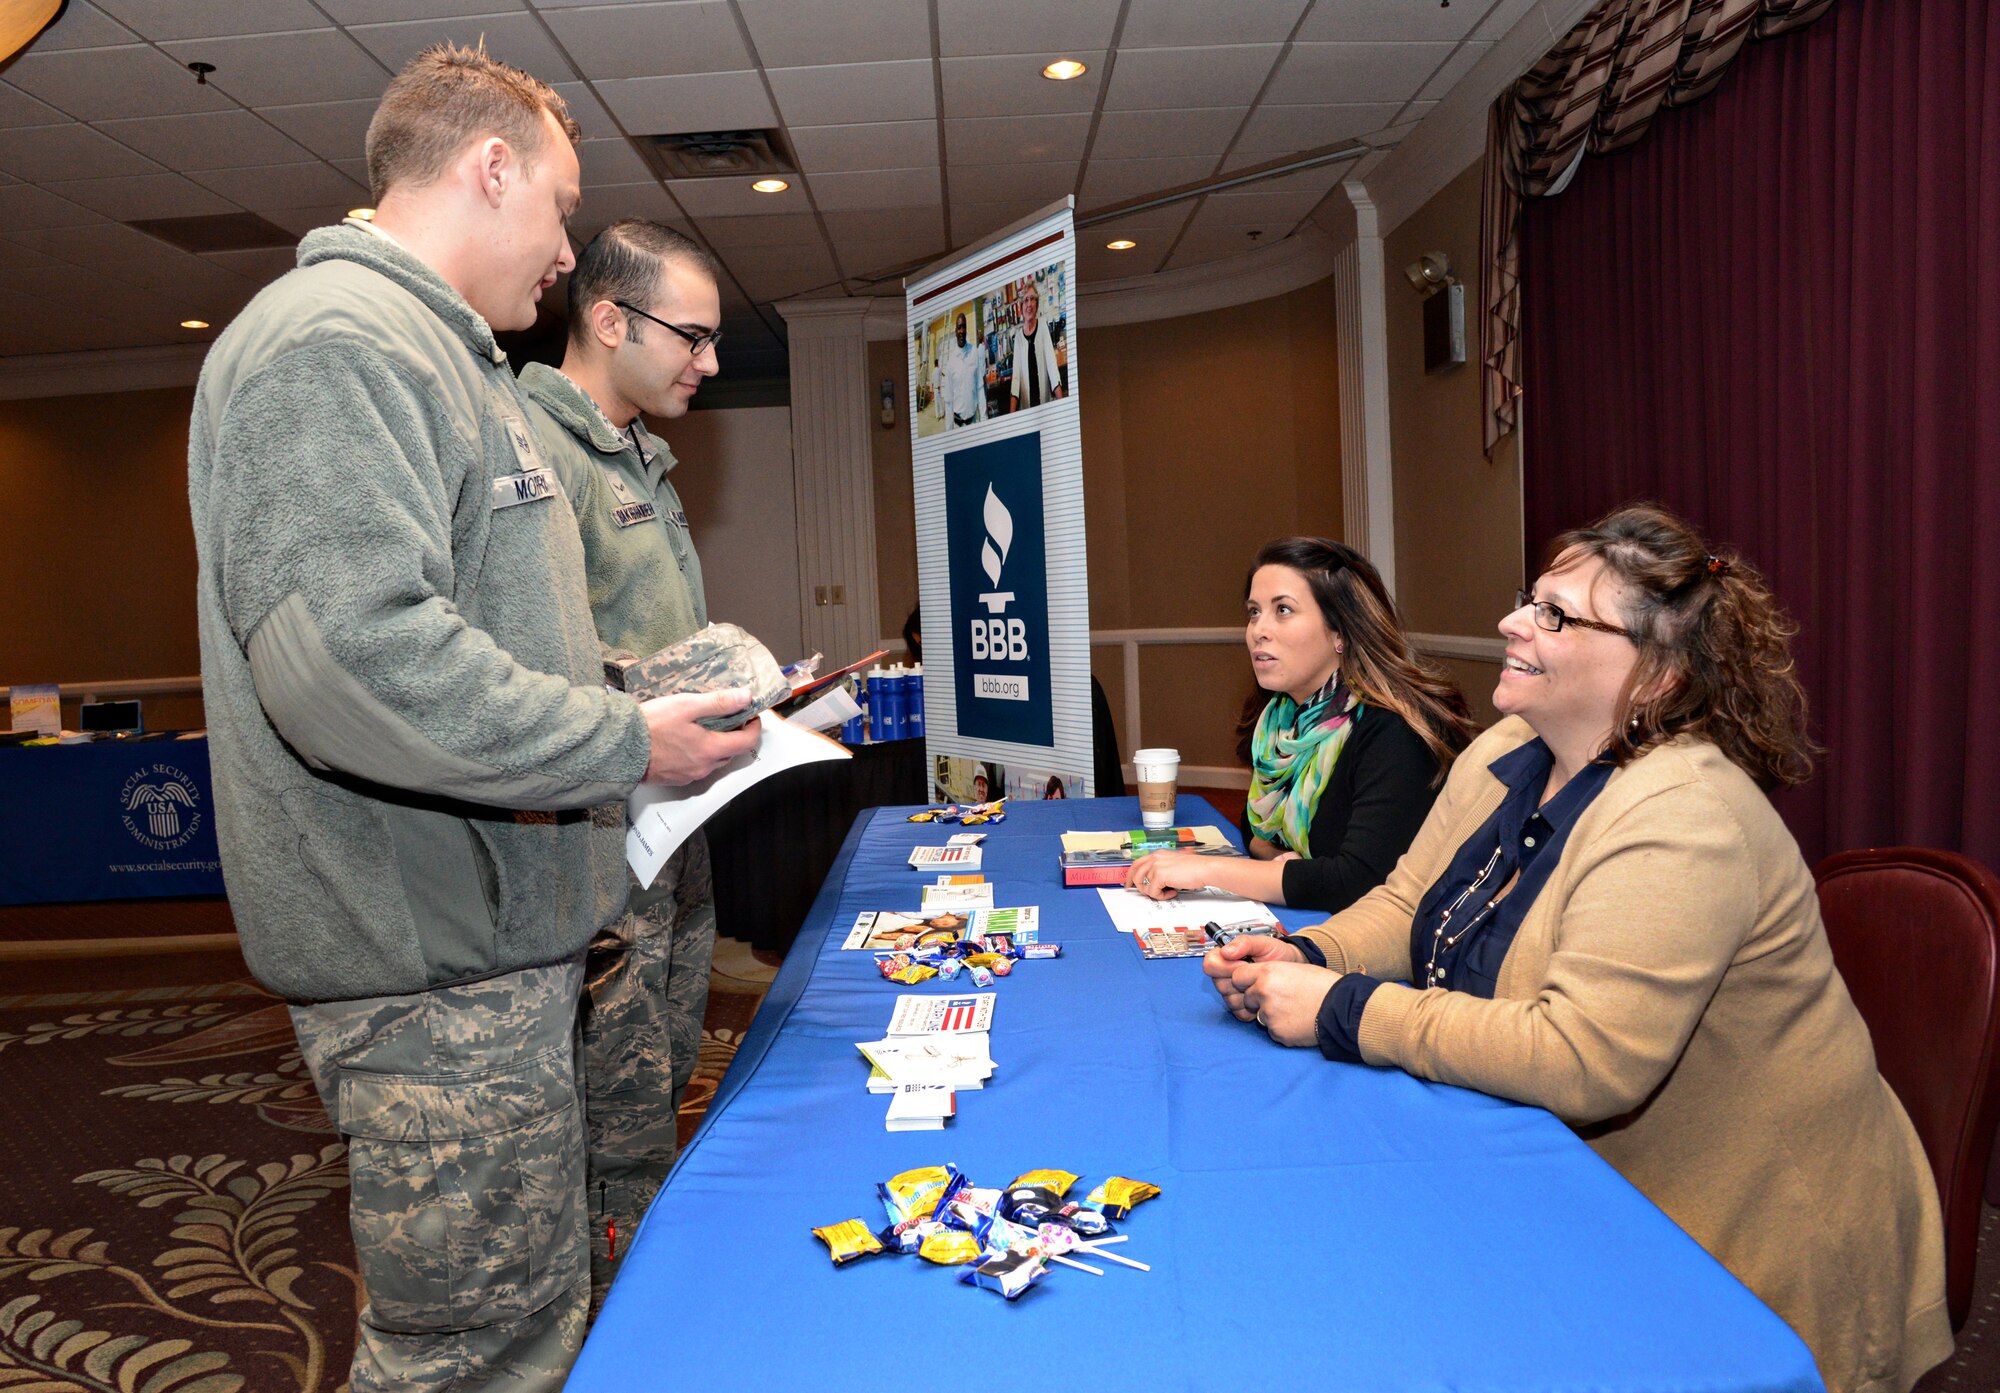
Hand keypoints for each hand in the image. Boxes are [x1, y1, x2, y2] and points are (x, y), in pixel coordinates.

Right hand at [639, 689, 760, 784]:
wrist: (619, 748)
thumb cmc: (651, 724)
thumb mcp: (686, 705)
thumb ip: (719, 702)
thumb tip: (746, 697)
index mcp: (710, 750)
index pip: (747, 743)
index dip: (754, 728)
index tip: (752, 715)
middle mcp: (704, 767)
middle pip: (731, 753)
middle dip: (735, 735)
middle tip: (728, 717)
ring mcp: (689, 775)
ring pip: (714, 760)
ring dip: (716, 745)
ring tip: (705, 726)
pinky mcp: (676, 779)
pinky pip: (696, 766)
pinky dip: (699, 753)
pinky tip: (686, 740)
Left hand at [1124, 849, 1219, 899]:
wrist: (1204, 868)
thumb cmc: (1195, 868)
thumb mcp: (1175, 864)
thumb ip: (1163, 869)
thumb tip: (1154, 881)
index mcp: (1158, 854)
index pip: (1137, 863)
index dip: (1130, 875)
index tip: (1129, 884)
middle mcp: (1155, 858)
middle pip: (1135, 874)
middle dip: (1140, 887)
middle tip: (1147, 893)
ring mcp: (1156, 866)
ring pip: (1144, 886)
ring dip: (1155, 893)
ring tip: (1167, 892)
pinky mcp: (1159, 875)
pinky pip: (1153, 892)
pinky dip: (1163, 896)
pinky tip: (1173, 892)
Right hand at [1201, 934, 1304, 1018]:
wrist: (1293, 968)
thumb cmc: (1277, 954)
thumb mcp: (1263, 942)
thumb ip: (1244, 943)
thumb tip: (1225, 951)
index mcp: (1225, 959)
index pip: (1210, 965)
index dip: (1225, 966)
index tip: (1243, 964)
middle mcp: (1225, 977)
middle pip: (1219, 985)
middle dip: (1239, 980)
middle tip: (1256, 975)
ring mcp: (1232, 994)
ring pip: (1229, 1001)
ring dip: (1247, 994)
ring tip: (1261, 985)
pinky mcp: (1242, 1009)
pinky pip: (1239, 1013)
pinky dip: (1252, 1008)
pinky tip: (1262, 998)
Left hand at [1233, 958, 1338, 1048]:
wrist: (1341, 1007)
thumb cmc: (1321, 985)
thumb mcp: (1292, 969)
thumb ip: (1268, 974)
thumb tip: (1253, 980)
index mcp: (1267, 972)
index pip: (1237, 977)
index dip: (1245, 981)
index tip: (1251, 984)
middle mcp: (1263, 992)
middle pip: (1246, 998)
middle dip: (1258, 999)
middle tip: (1281, 998)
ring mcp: (1269, 1014)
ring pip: (1260, 1015)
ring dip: (1271, 1014)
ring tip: (1294, 1009)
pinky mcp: (1277, 1032)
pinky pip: (1272, 1029)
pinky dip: (1281, 1027)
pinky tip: (1297, 1020)